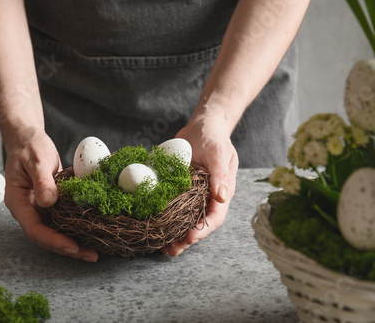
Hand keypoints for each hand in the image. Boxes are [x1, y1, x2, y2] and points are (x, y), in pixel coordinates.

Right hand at [3, 128, 98, 262]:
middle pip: (45, 237)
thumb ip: (42, 181)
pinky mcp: (50, 205)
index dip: (54, 240)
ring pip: (54, 233)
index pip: (34, 229)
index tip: (73, 246)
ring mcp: (38, 209)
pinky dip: (75, 230)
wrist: (29, 139)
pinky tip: (91, 235)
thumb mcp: (36, 160)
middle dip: (67, 248)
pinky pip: (61, 222)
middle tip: (91, 255)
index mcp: (18, 202)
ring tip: (94, 252)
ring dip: (73, 243)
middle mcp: (27, 210)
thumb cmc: (30, 147)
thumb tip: (49, 202)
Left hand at [162, 102, 238, 255]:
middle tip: (172, 250)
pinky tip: (152, 226)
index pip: (215, 216)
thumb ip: (220, 174)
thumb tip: (222, 196)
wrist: (202, 124)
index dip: (203, 229)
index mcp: (221, 191)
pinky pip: (172, 206)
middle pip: (198, 223)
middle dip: (186, 239)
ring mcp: (192, 193)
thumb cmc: (214, 136)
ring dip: (174, 234)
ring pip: (184, 219)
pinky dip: (164, 217)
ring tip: (161, 247)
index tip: (190, 237)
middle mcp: (207, 196)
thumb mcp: (218, 152)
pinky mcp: (179, 188)